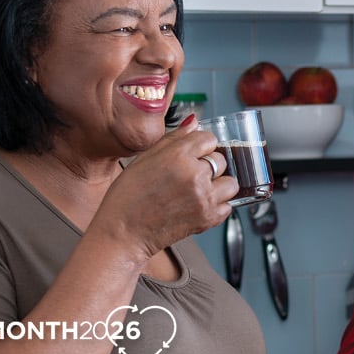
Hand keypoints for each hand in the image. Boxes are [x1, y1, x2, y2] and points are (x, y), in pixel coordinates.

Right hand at [96, 115, 238, 259]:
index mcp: (178, 155)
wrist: (123, 231)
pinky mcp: (208, 218)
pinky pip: (227, 206)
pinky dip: (218, 206)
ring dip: (219, 185)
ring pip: (230, 183)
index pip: (209, 138)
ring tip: (200, 190)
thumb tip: (194, 122)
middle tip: (191, 175)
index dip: (201, 146)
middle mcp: (194, 175)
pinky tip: (199, 204)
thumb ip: (174, 138)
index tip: (193, 154)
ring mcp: (203, 198)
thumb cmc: (128, 196)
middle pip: (221, 160)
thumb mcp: (145, 158)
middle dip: (209, 165)